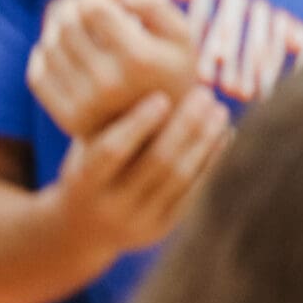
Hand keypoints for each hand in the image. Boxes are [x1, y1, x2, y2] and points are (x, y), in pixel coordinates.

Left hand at [28, 0, 202, 138]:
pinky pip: (37, 72)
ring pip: (49, 44)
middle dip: (72, 2)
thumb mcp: (180, 34)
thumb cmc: (172, 71)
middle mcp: (109, 83)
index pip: (93, 6)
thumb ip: (152, 2)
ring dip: (57, 25)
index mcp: (139, 58)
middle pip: (68, 23)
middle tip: (83, 2)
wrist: (164, 132)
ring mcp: (85, 104)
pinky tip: (63, 48)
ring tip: (74, 22)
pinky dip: (44, 53)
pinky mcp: (67, 118)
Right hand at [54, 88, 232, 262]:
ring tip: (218, 109)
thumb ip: (112, 120)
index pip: (112, 151)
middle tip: (203, 93)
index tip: (162, 96)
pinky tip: (223, 133)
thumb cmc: (86, 169)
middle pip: (157, 162)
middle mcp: (110, 207)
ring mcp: (139, 222)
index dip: (138, 123)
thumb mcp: (86, 147)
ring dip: (205, 139)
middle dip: (185, 124)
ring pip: (181, 176)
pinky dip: (211, 159)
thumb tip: (151, 73)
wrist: (80, 230)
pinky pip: (193, 190)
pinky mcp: (162, 227)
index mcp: (83, 183)